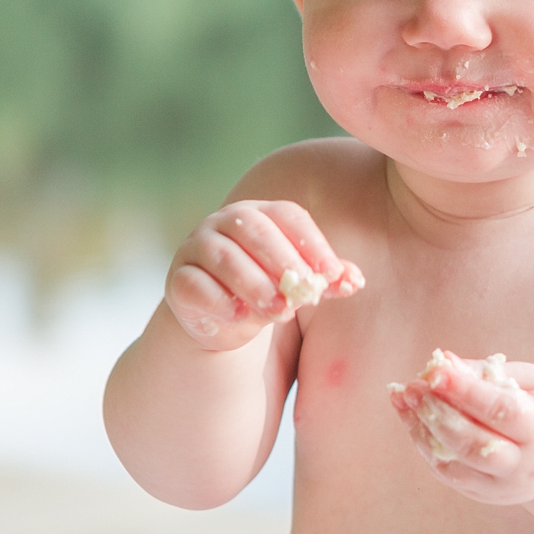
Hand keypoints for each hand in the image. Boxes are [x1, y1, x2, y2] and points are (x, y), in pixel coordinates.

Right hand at [165, 200, 364, 349]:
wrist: (221, 319)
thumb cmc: (267, 290)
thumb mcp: (298, 284)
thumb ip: (325, 279)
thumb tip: (355, 280)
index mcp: (261, 214)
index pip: (289, 216)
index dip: (313, 244)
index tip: (334, 275)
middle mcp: (226, 222)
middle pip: (257, 231)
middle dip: (284, 263)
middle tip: (306, 295)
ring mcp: (197, 247)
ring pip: (225, 257)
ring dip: (255, 284)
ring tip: (280, 312)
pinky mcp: (178, 279)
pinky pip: (195, 284)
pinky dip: (219, 300)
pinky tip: (241, 316)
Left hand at [389, 350, 533, 505]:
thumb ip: (490, 372)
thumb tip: (444, 361)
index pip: (502, 411)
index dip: (467, 390)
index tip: (436, 370)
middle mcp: (526, 465)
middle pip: (475, 444)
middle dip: (438, 413)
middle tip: (411, 387)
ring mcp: (504, 486)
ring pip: (456, 464)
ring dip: (423, 430)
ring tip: (404, 398)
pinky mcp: (484, 494)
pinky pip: (448, 473)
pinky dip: (425, 444)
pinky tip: (411, 417)